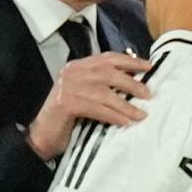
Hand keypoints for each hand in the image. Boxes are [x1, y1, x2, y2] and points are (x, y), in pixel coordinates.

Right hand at [27, 52, 153, 159]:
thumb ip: (102, 84)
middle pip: (108, 73)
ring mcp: (68, 87)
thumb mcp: (85, 93)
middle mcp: (73, 72)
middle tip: (148, 94)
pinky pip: (97, 109)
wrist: (43, 134)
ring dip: (126, 106)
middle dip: (131, 83)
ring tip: (141, 115)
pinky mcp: (66, 104)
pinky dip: (113, 116)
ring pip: (105, 94)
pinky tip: (125, 123)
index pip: (107, 58)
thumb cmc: (69, 115)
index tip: (148, 67)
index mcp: (78, 66)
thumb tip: (135, 82)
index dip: (130, 61)